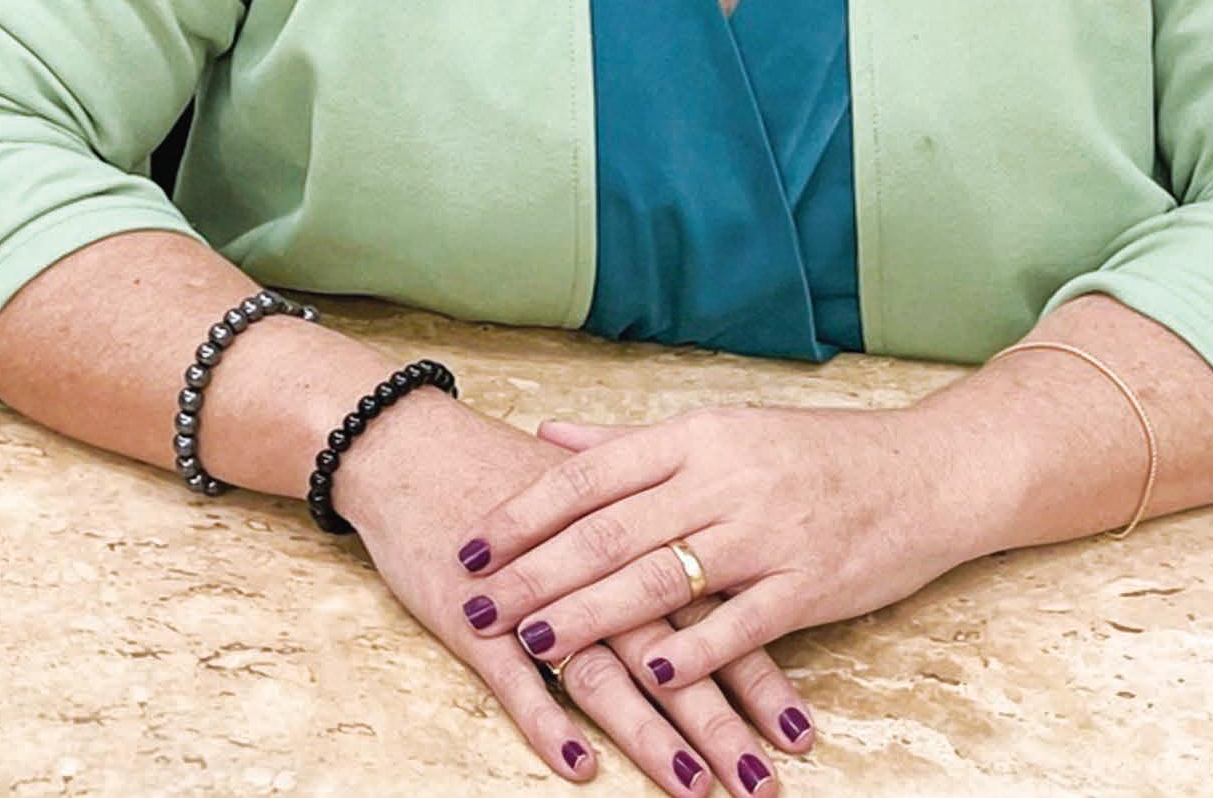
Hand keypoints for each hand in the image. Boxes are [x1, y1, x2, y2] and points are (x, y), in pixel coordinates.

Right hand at [332, 390, 817, 794]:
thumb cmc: (505, 476)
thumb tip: (713, 572)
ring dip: (653, 734)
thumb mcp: (593, 496)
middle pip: (670, 650)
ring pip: (605, 671)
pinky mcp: (474, 620)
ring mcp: (534, 596)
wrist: (412, 449)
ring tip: (697, 788)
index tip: (799, 730)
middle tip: (762, 783)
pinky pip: (515, 680)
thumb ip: (653, 532)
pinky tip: (580, 765)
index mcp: (632, 531)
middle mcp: (594, 567)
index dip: (755, 671)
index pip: (709, 612)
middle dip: (720, 719)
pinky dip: (547, 720)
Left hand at [450, 402, 969, 689]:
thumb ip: (629, 443)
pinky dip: (698, 645)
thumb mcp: (721, 431)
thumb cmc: (813, 453)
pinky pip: (743, 619)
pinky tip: (657, 671)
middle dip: (535, 570)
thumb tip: (548, 434)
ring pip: (662, 574)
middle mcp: (723, 479)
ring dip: (593, 611)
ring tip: (535, 639)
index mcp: (697, 437)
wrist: (923, 472)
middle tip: (476, 604)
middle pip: (611, 529)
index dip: (526, 512)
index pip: (591, 475)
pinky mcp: (808, 582)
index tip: (471, 545)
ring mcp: (766, 532)